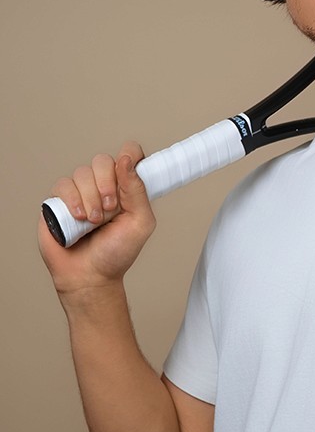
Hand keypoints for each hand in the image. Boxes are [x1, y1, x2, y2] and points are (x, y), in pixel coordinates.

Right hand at [38, 141, 156, 297]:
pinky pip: (63, 184)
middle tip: (110, 208)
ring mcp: (80, 192)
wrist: (89, 276)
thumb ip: (138, 191)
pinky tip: (78, 219)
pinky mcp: (59, 201)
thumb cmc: (116, 253)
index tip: (129, 168)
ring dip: (90, 198)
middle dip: (107, 184)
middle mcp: (102, 187)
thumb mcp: (140, 223)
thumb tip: (127, 160)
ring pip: (82, 173)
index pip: (129, 155)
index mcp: (126, 189)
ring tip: (94, 221)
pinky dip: (72, 201)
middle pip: (103, 160)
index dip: (130, 156)